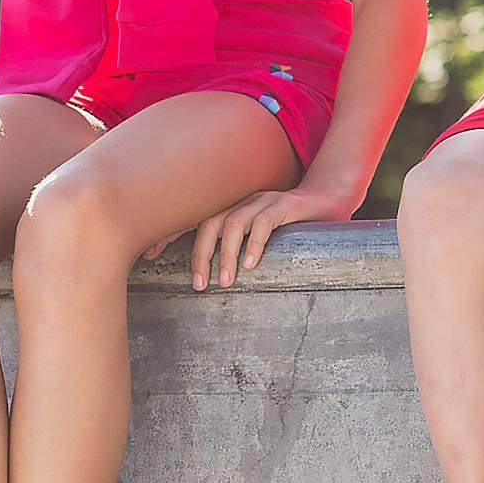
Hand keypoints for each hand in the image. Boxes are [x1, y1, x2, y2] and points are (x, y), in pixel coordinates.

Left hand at [142, 183, 359, 288]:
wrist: (333, 198)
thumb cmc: (293, 224)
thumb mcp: (258, 233)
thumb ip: (234, 243)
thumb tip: (208, 274)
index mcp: (232, 203)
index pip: (193, 215)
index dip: (169, 233)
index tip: (150, 255)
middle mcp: (244, 197)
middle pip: (209, 220)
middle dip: (199, 253)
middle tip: (198, 285)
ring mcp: (265, 198)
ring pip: (234, 222)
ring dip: (227, 254)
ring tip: (227, 282)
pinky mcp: (287, 204)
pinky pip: (266, 221)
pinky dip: (255, 243)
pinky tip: (251, 264)